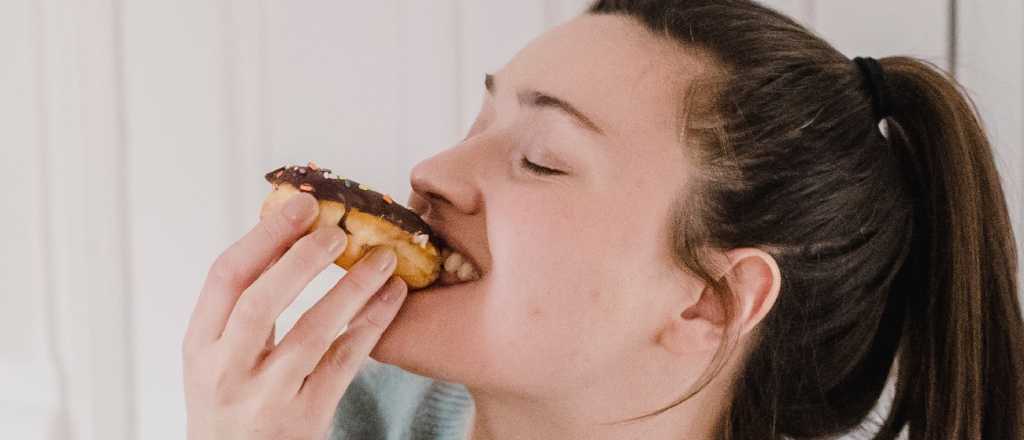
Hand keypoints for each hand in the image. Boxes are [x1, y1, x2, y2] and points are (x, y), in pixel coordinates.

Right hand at [182, 192, 407, 439]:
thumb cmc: (232, 405)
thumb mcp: (218, 358)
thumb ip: (242, 308)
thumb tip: (287, 233)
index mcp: (201, 345)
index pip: (225, 277)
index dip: (265, 235)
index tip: (302, 205)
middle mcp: (226, 371)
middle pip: (260, 302)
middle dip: (300, 258)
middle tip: (339, 228)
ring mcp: (265, 398)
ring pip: (311, 332)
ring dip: (350, 288)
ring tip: (383, 258)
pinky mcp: (305, 418)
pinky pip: (344, 363)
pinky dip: (370, 325)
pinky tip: (391, 298)